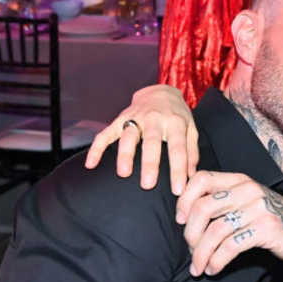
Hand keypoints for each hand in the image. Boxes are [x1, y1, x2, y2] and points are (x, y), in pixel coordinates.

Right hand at [84, 85, 198, 193]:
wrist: (161, 91)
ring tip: (123, 174)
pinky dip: (96, 148)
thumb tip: (192, 176)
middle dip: (150, 163)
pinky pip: (106, 133)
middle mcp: (155, 119)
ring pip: (129, 136)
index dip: (178, 169)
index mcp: (175, 122)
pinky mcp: (119, 119)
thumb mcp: (191, 129)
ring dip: (125, 154)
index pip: (178, 148)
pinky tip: (90, 164)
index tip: (178, 189)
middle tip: (148, 184)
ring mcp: (136, 118)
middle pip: (152, 142)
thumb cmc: (177, 116)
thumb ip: (192, 152)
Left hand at [176, 171, 282, 276]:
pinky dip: (217, 260)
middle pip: (203, 208)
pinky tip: (213, 268)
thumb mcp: (247, 203)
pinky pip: (231, 246)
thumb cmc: (270, 222)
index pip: (201, 179)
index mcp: (240, 180)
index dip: (184, 200)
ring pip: (215, 231)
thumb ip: (223, 202)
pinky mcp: (266, 229)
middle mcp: (248, 190)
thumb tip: (186, 219)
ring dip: (201, 253)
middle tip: (190, 251)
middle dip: (190, 234)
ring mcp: (259, 208)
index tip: (180, 220)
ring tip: (198, 267)